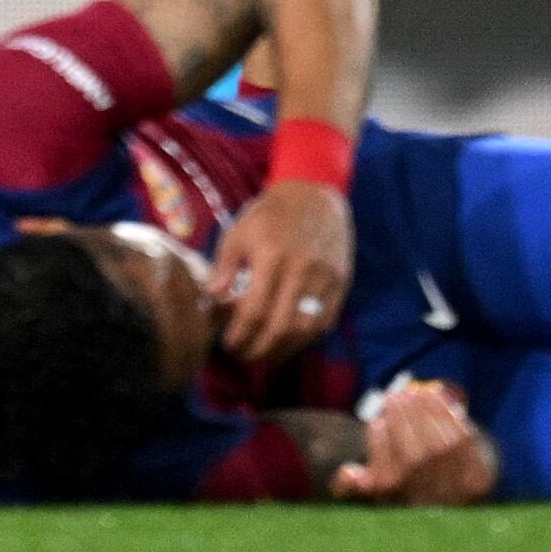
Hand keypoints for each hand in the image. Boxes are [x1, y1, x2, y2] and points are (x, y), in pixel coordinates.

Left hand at [209, 177, 351, 366]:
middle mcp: (300, 271)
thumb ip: (224, 265)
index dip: (240, 333)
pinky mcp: (339, 284)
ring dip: (283, 350)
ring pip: (305, 330)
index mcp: (271, 256)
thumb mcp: (239, 232)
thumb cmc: (271, 215)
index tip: (228, 344)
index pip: (255, 309)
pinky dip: (305, 339)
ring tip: (264, 356)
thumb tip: (211, 297)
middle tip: (243, 356)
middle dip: (259, 349)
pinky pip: (324, 322)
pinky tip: (288, 344)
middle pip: (281, 326)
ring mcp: (324, 279)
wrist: (315, 195)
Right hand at [336, 378, 498, 505]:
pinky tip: (437, 398)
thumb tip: (347, 473)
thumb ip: (350, 485)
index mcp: (400, 509)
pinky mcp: (477, 480)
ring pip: (438, 447)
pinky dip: (449, 416)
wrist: (454, 501)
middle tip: (396, 395)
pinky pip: (462, 442)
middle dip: (402, 421)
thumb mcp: (373, 491)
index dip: (378, 443)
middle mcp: (427, 504)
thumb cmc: (405, 487)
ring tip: (416, 392)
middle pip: (413, 459)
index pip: (384, 475)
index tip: (376, 422)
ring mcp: (456, 491)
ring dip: (425, 412)